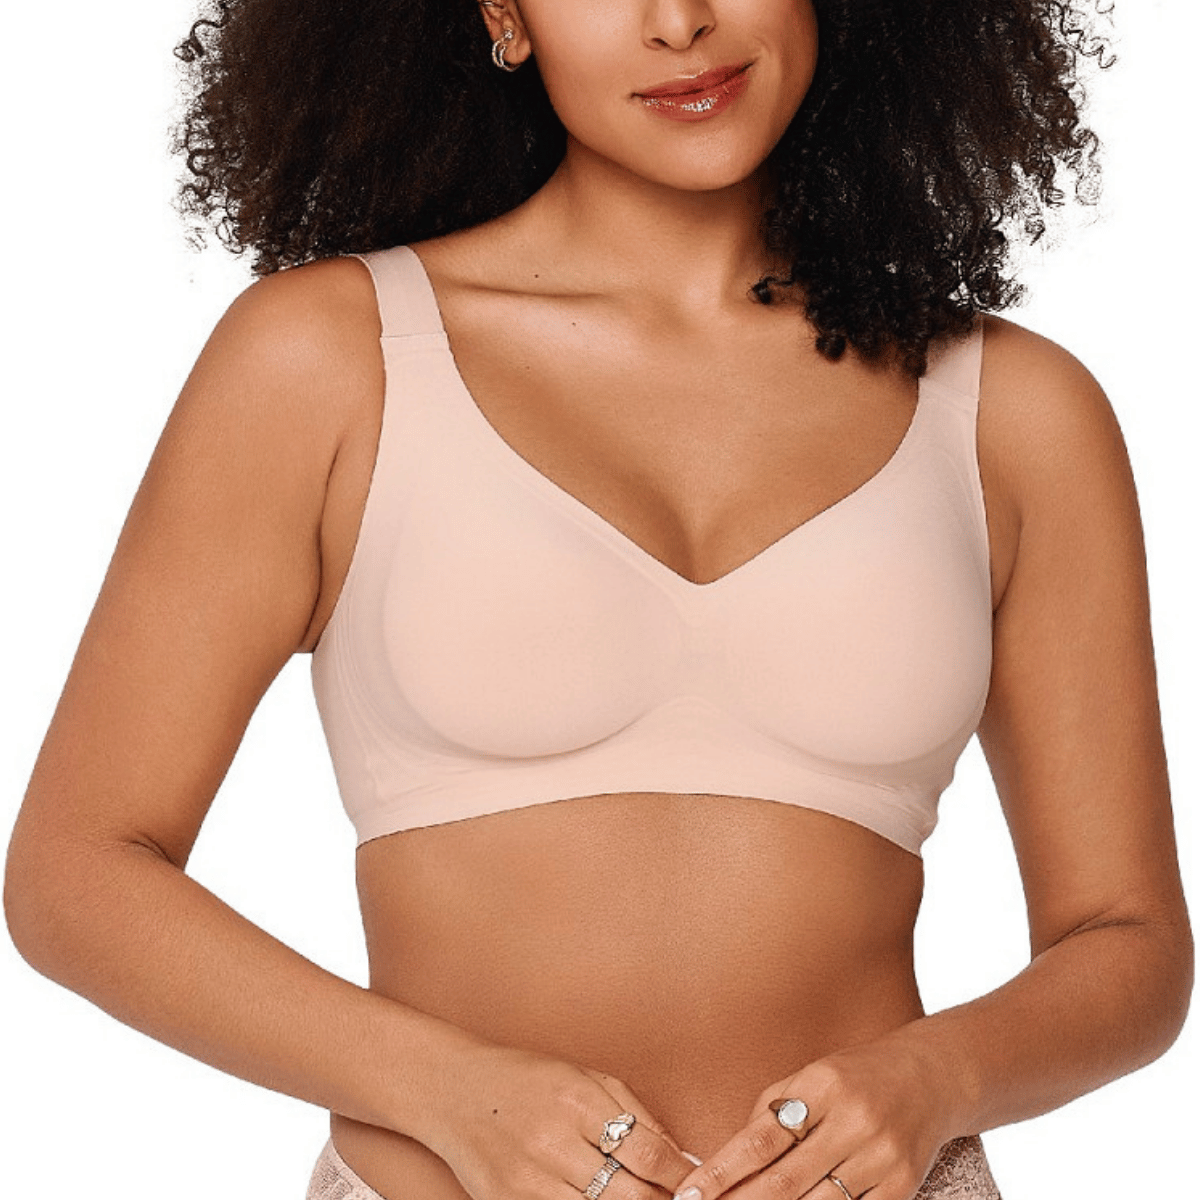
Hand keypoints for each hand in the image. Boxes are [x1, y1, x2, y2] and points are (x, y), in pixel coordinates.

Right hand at [423, 1041, 694, 1199]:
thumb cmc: (527, 1078)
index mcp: (577, 1101)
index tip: (699, 1183)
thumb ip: (635, 1115)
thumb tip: (681, 1157)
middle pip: (629, 1194)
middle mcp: (552, 1142)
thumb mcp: (586, 1078)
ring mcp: (528, 1180)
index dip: (681, 1176)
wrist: (454, 1090)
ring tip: (641, 1198)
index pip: (647, 1154)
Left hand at [671, 1034, 961, 1199]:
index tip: (690, 1193)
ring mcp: (880, 1157)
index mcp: (820, 1086)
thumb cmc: (854, 1078)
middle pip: (784, 1181)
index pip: (760, 1137)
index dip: (721, 1170)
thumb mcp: (810, 1079)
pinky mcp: (902, 1186)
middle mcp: (852, 1121)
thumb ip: (770, 1114)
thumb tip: (726, 1162)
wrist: (930, 1077)